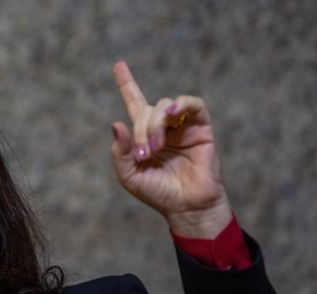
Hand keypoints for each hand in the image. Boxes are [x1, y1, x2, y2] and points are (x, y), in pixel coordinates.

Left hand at [111, 61, 231, 238]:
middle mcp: (163, 126)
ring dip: (155, 124)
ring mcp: (182, 125)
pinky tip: (171, 114)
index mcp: (144, 135)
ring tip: (156, 147)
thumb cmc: (158, 193)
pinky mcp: (201, 127)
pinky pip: (192, 104)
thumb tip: (115, 123)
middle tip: (144, 154)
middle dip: (141, 130)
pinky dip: (180, 104)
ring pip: (165, 105)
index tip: (118, 64)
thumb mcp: (129, 176)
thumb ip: (120, 152)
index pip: (134, 103)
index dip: (127, 84)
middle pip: (146, 110)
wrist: (186, 206)